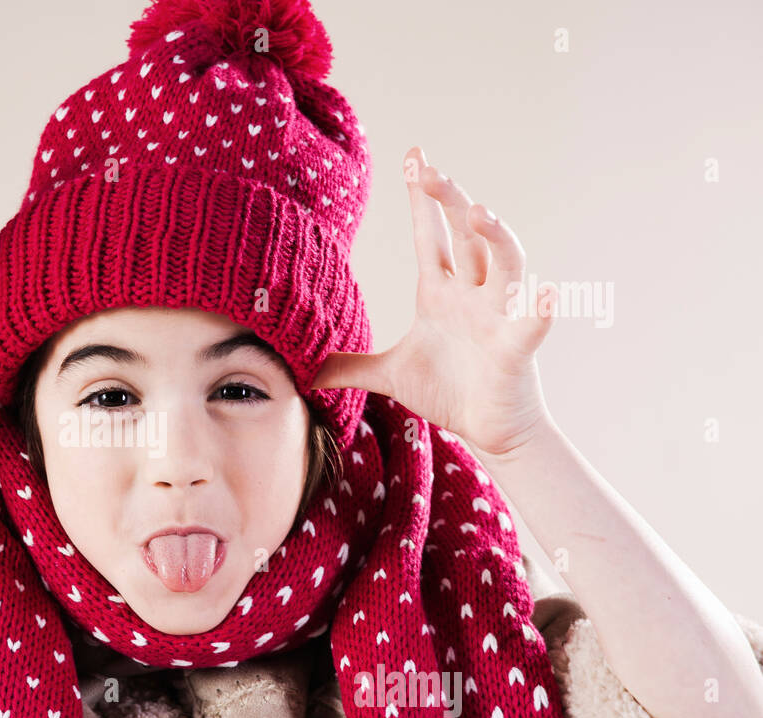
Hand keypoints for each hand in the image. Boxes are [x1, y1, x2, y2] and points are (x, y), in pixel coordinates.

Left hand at [313, 146, 556, 459]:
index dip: (422, 198)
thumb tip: (308, 371)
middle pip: (465, 235)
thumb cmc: (448, 391)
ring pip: (504, 264)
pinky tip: (542, 294)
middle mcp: (472, 294)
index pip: (428, 235)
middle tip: (428, 170)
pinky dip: (539, 310)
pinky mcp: (515, 350)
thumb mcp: (388, 375)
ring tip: (478, 212)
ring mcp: (498, 318)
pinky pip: (531, 325)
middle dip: (449, 200)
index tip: (413, 156)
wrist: (489, 429)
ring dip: (496, 237)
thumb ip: (351, 367)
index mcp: (440, 292)